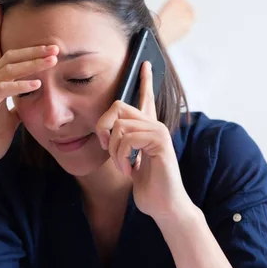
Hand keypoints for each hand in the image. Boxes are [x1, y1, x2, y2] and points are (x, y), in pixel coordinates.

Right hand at [0, 5, 58, 174]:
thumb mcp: (11, 117)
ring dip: (31, 64)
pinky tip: (36, 83)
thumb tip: (33, 93)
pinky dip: (19, 86)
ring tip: (52, 60)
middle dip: (32, 49)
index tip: (1, 7)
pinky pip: (1, 91)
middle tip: (55, 46)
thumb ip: (19, 102)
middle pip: (8, 57)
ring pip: (6, 70)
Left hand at [95, 61, 191, 219]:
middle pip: (118, 106)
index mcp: (148, 128)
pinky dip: (121, 157)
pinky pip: (128, 138)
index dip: (145, 80)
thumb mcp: (128, 161)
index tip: (144, 63)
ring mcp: (159, 131)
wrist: (163, 205)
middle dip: (103, 127)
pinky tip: (130, 169)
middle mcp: (155, 125)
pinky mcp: (160, 141)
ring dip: (114, 151)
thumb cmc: (147, 185)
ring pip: (119, 126)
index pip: (146, 98)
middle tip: (108, 148)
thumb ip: (122, 143)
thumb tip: (108, 132)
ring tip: (124, 166)